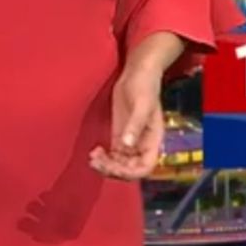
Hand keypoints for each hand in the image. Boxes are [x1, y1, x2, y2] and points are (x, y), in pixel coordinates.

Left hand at [89, 62, 164, 180]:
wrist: (137, 72)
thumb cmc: (145, 86)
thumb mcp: (142, 105)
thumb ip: (135, 125)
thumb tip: (127, 145)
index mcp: (153, 141)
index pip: (145, 167)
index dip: (131, 172)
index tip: (114, 168)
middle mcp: (142, 145)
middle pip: (130, 169)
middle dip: (113, 170)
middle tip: (96, 162)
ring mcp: (130, 141)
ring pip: (120, 164)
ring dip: (106, 166)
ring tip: (92, 158)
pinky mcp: (119, 134)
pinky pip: (113, 155)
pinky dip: (104, 158)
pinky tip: (94, 152)